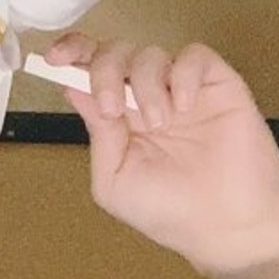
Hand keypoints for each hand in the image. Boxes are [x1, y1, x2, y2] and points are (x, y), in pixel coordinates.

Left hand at [47, 32, 278, 278]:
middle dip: (105, 71)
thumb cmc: (168, 211)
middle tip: (114, 110)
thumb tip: (75, 90)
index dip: (72, 54)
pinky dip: (182, 75)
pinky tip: (184, 106)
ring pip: (150, 53)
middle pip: (115, 54)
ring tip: (161, 124)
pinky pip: (193, 55)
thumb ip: (98, 135)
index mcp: (118, 119)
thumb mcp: (114, 181)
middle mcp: (146, 98)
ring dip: (146, 85)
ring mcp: (180, 89)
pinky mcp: (215, 83)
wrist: (224, 225)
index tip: (54, 58)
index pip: (90, 72)